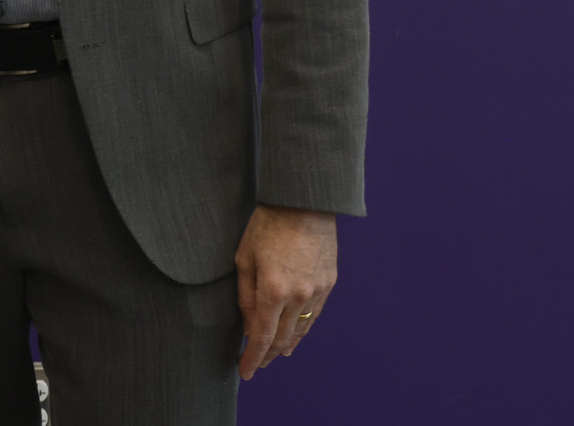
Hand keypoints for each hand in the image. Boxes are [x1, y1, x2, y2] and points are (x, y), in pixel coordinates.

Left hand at [234, 204, 336, 379]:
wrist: (303, 203)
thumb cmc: (267, 225)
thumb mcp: (244, 258)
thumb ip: (245, 296)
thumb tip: (248, 325)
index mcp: (272, 290)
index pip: (261, 336)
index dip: (252, 357)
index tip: (244, 371)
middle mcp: (298, 296)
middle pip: (282, 338)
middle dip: (267, 355)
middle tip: (256, 365)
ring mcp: (317, 291)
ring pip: (301, 330)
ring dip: (286, 346)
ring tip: (274, 356)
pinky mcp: (329, 283)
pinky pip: (314, 316)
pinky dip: (303, 330)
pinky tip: (295, 336)